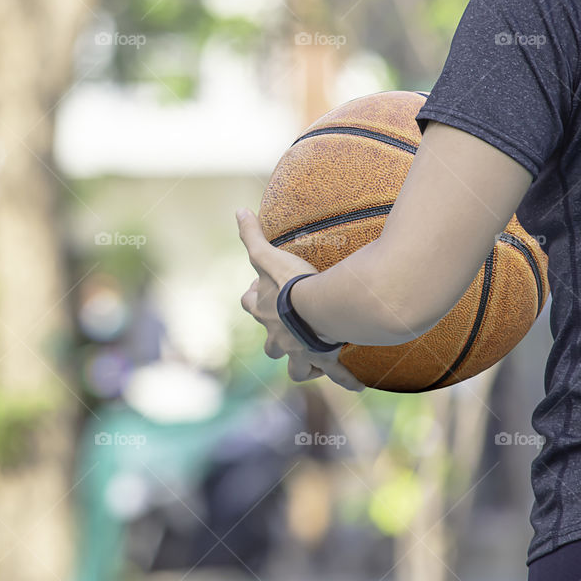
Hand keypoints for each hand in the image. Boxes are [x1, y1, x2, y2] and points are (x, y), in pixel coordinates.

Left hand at [237, 208, 363, 391]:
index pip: (249, 304)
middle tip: (289, 334)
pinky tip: (356, 385)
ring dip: (303, 367)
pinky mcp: (322, 360)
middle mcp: (277, 337)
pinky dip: (345, 380)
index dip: (253, 299)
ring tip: (314, 363)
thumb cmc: (291, 283)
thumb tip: (239, 211)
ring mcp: (299, 352)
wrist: (317, 308)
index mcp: (263, 312)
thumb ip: (252, 235)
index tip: (260, 291)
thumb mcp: (267, 256)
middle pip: (271, 346)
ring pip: (296, 368)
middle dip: (277, 343)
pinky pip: (335, 374)